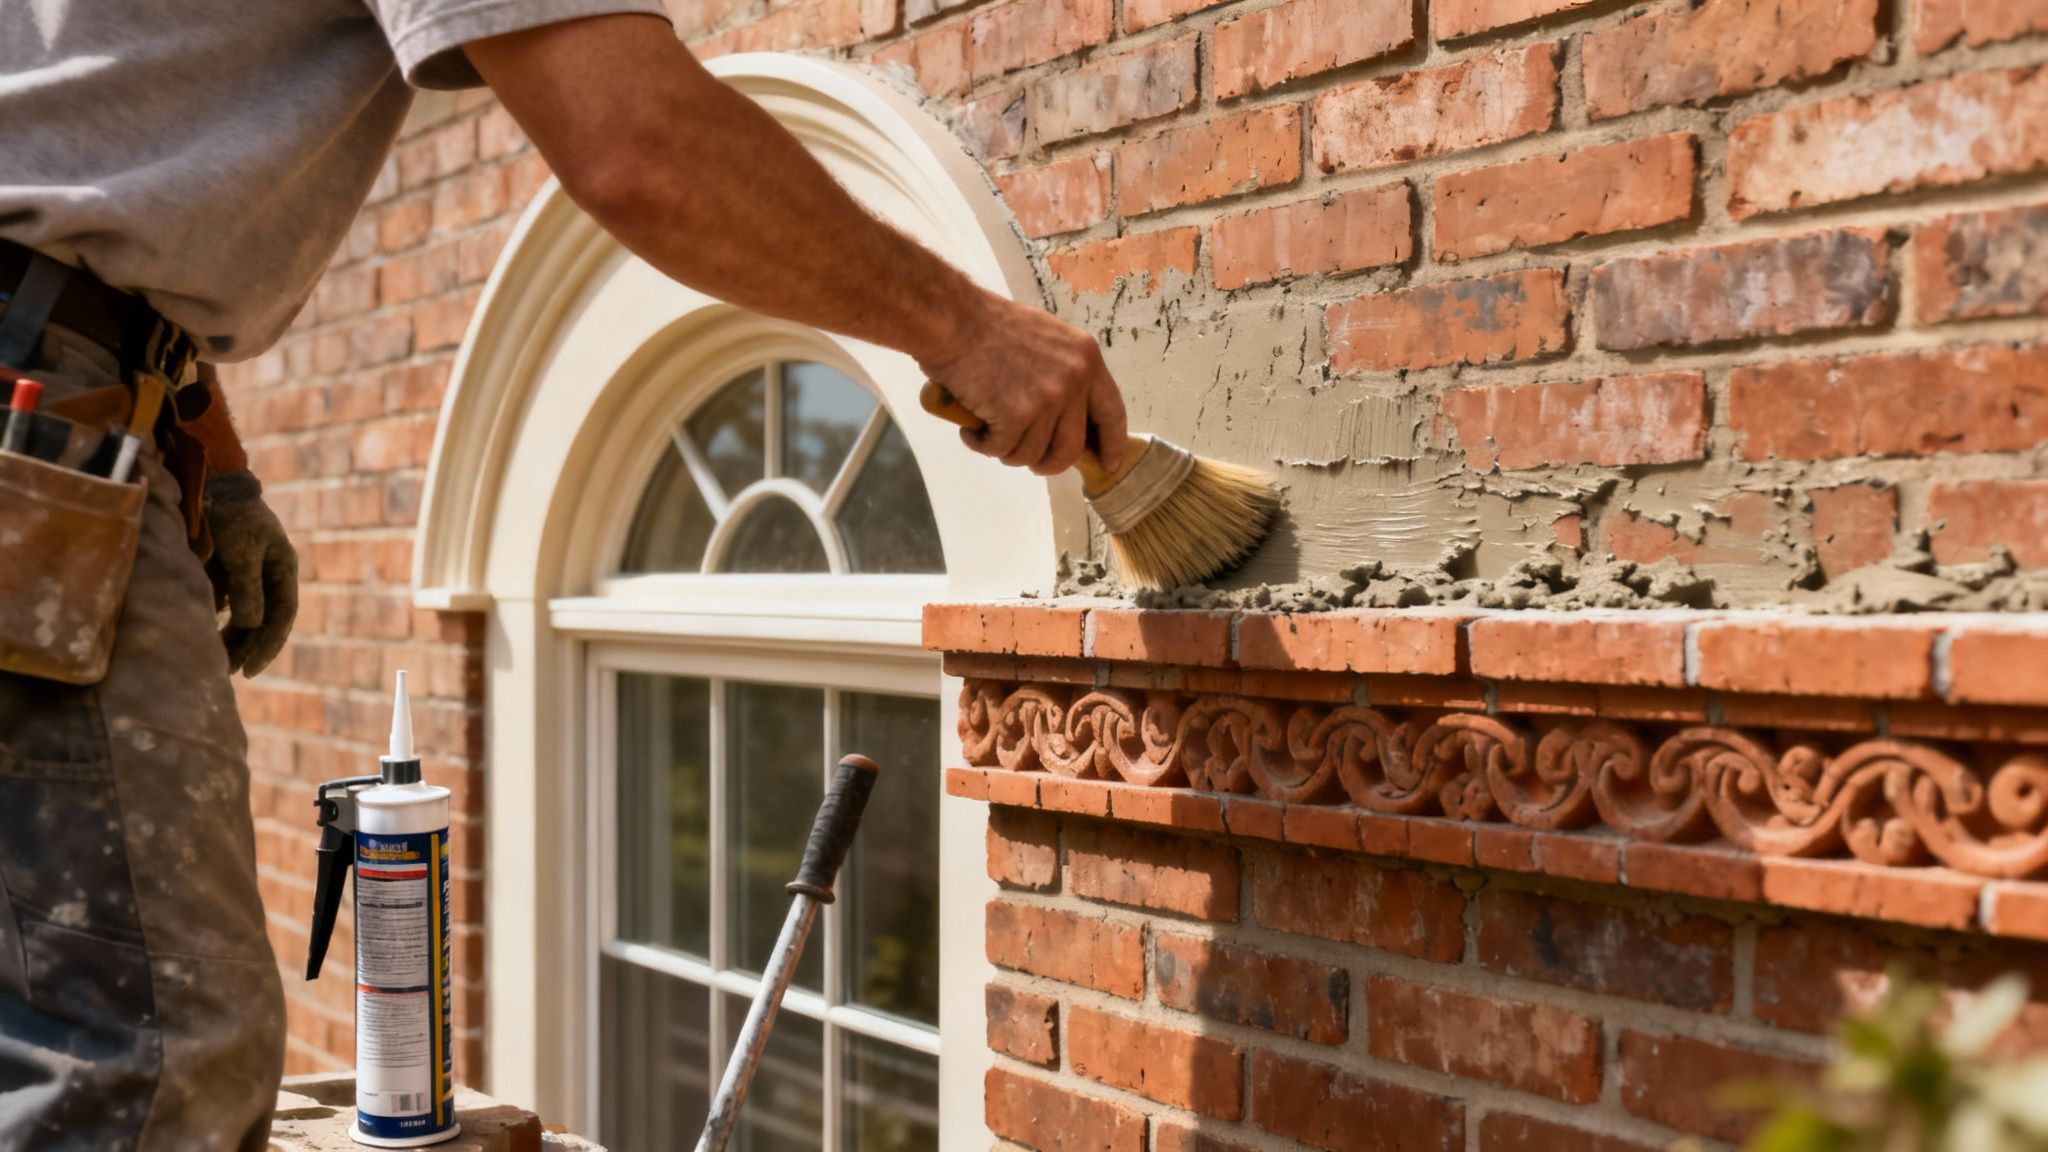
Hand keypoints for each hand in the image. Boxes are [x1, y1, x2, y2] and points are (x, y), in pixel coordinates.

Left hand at [203, 470, 298, 677]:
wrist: (211, 484)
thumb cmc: (232, 516)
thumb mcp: (243, 552)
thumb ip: (247, 589)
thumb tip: (251, 626)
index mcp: (284, 567)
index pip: (282, 615)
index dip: (269, 644)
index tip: (251, 668)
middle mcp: (269, 572)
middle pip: (264, 618)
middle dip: (248, 646)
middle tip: (229, 672)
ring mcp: (247, 569)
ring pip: (243, 611)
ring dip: (231, 634)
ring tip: (214, 658)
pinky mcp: (225, 566)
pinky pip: (223, 598)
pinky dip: (214, 614)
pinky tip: (201, 628)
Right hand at [916, 291, 1127, 475]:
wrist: (953, 319)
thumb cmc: (989, 326)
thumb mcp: (1046, 339)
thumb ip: (1065, 374)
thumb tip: (1068, 417)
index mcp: (1086, 358)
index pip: (1111, 412)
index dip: (1111, 444)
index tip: (1107, 464)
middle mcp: (1074, 379)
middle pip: (1072, 448)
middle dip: (1050, 463)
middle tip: (1032, 462)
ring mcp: (1047, 398)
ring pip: (1033, 454)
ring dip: (1008, 450)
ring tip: (987, 429)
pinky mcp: (1016, 415)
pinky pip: (1002, 449)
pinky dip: (982, 445)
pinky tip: (970, 429)